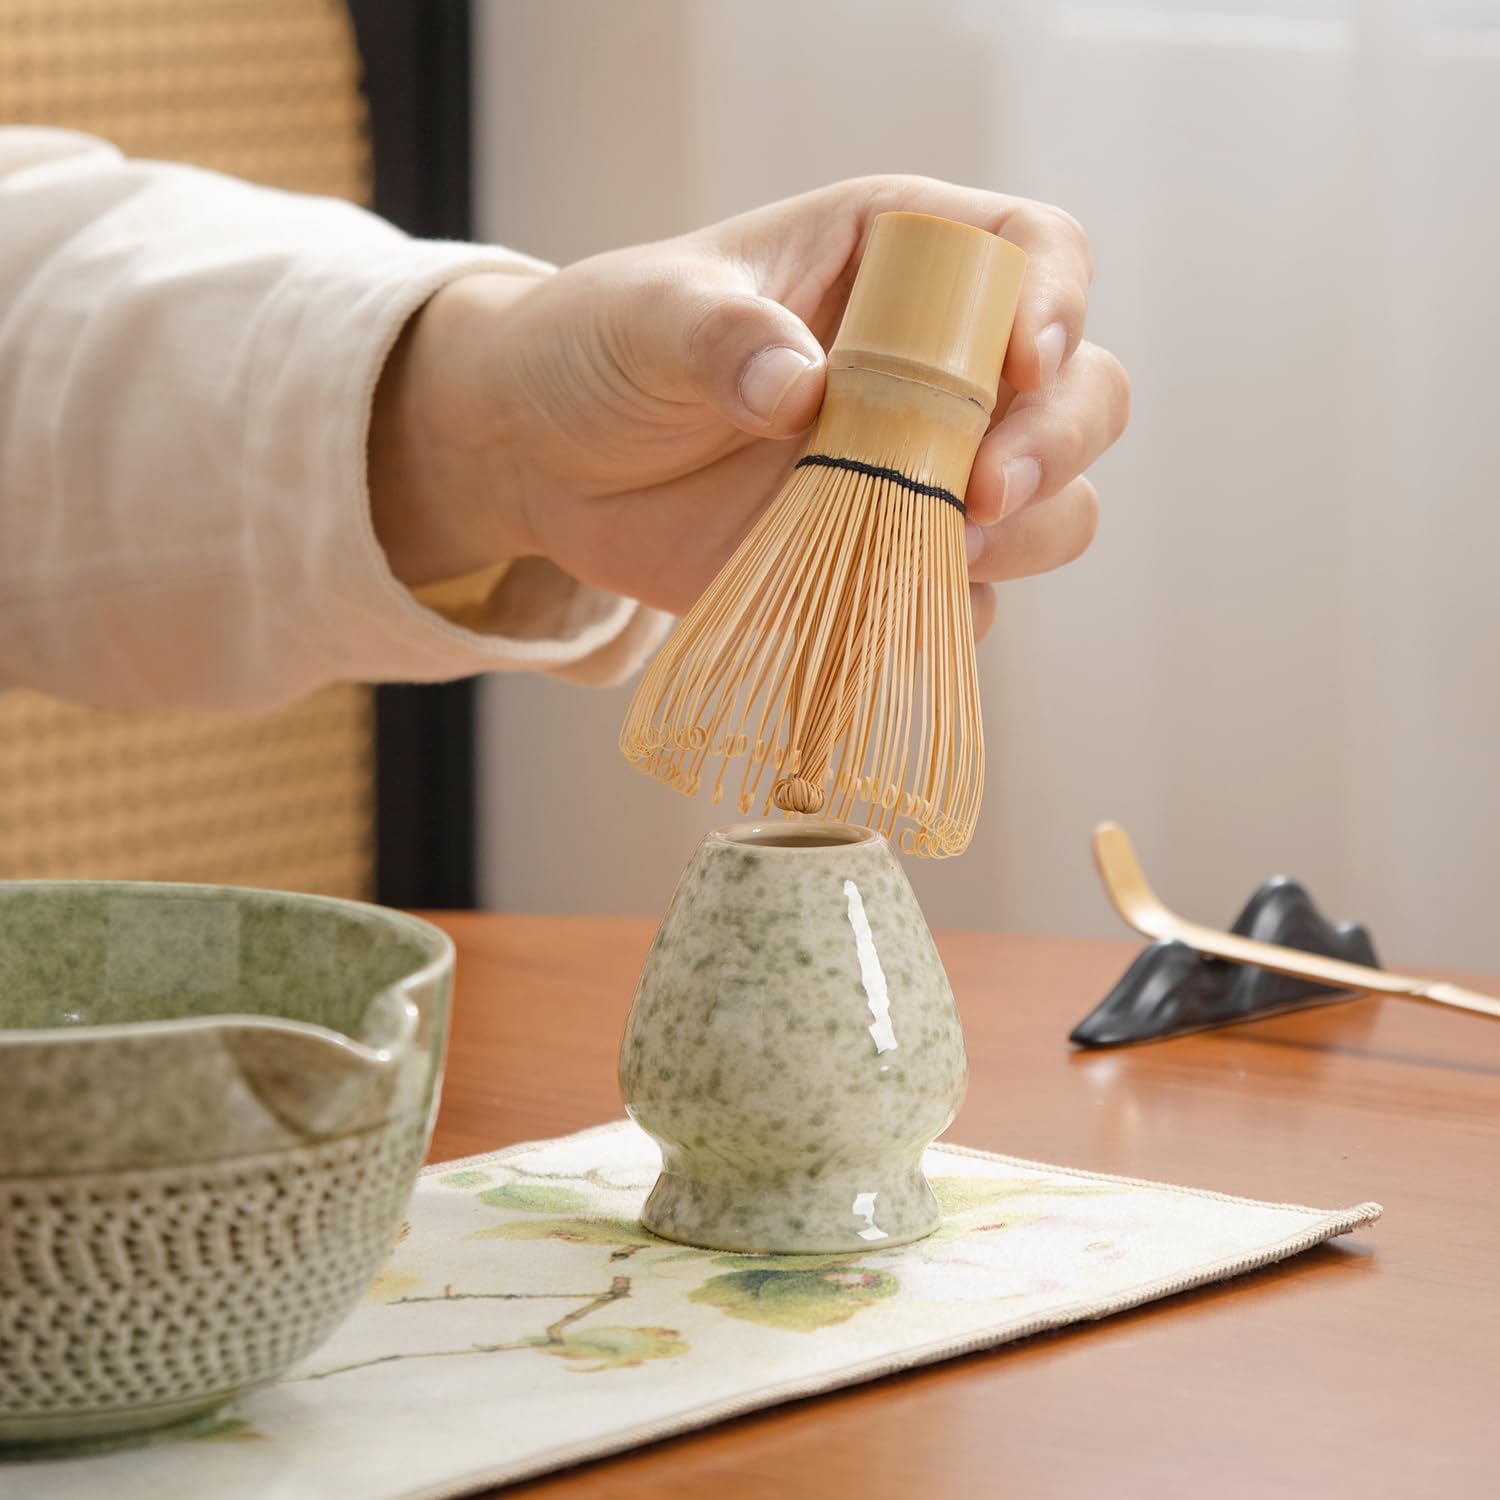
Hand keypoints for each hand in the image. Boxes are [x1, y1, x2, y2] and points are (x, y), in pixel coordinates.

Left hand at [369, 175, 1128, 637]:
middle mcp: (936, 366)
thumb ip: (718, 335)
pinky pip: (969, 598)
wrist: (552, 460)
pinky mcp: (889, 558)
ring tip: (934, 549)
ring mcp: (922, 471)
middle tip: (980, 491)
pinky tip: (883, 605)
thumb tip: (798, 387)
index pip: (1029, 250)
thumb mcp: (644, 318)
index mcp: (897, 259)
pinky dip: (948, 612)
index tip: (1019, 360)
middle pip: (1080, 391)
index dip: (1051, 299)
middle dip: (1056, 443)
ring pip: (1051, 508)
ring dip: (1023, 535)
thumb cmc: (602, 349)